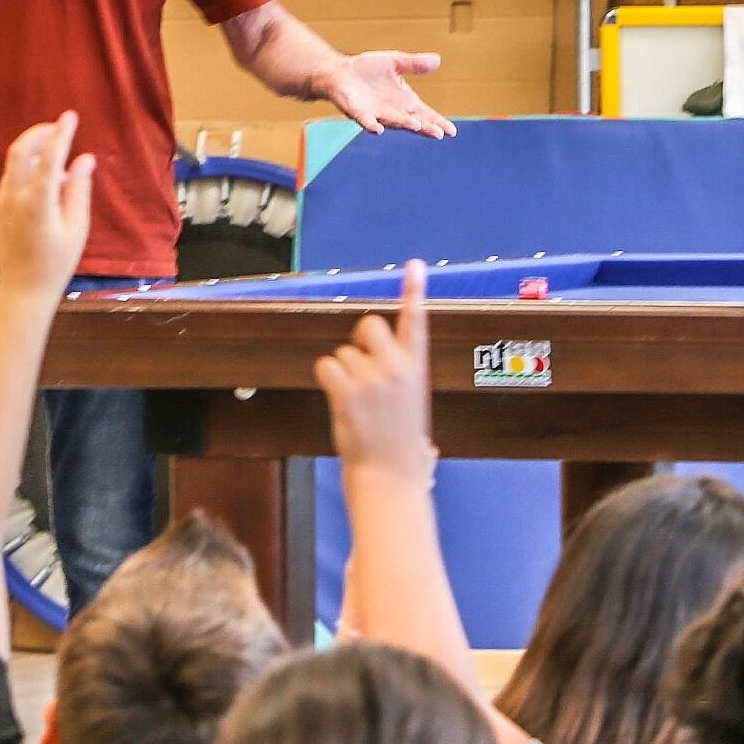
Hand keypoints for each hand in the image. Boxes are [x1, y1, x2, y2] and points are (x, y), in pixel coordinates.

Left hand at [0, 112, 94, 295]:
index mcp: (38, 203)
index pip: (50, 157)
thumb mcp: (76, 227)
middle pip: (21, 150)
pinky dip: (27, 177)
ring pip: (14, 166)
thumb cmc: (57, 262)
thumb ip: (79, 189)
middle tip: (56, 128)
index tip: (70, 116)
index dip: (60, 133)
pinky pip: (10, 183)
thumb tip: (85, 158)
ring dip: (35, 157)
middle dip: (38, 134)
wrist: (23, 290)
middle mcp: (14, 199)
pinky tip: (44, 194)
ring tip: (60, 172)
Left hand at [311, 52, 455, 139]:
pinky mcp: (358, 112)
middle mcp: (393, 111)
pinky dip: (372, 125)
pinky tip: (378, 129)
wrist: (340, 72)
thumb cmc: (366, 69)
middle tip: (440, 133)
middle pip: (413, 121)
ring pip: (393, 122)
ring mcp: (376, 113)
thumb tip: (438, 60)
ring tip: (418, 127)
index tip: (451, 131)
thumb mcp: (395, 61)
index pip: (425, 114)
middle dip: (426, 127)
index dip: (438, 121)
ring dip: (405, 124)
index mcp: (404, 101)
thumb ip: (414, 64)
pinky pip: (366, 121)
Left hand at [314, 261, 438, 484]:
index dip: (414, 292)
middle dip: (360, 340)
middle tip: (362, 368)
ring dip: (343, 373)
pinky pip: (326, 365)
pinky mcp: (348, 392)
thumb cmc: (399, 445)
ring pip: (343, 352)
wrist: (390, 477)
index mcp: (417, 368)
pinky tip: (339, 400)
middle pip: (369, 324)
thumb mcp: (412, 403)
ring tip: (358, 403)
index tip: (415, 266)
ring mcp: (372, 379)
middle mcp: (397, 367)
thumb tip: (384, 368)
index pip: (417, 322)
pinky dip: (327, 379)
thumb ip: (400, 376)